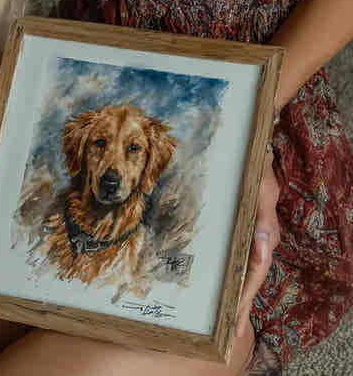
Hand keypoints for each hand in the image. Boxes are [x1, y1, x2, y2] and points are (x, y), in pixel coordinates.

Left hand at [235, 151, 279, 337]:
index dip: (246, 294)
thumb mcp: (262, 188)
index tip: (236, 315)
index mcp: (266, 235)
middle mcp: (261, 242)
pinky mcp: (243, 235)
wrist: (255, 157)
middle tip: (230, 332)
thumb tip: (264, 246)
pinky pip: (239, 261)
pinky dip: (233, 279)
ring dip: (237, 297)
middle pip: (252, 280)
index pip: (257, 272)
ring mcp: (253, 240)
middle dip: (242, 306)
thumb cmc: (257, 170)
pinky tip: (224, 291)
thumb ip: (263, 216)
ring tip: (227, 323)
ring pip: (246, 274)